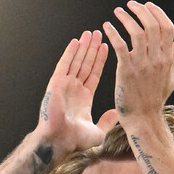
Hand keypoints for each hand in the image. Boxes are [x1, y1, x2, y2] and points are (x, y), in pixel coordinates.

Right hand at [37, 30, 118, 155]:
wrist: (60, 141)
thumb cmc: (76, 140)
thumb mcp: (98, 131)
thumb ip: (107, 121)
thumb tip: (117, 113)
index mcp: (84, 99)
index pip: (94, 74)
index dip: (100, 61)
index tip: (106, 47)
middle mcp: (74, 90)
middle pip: (86, 64)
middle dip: (92, 49)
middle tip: (99, 33)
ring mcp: (65, 85)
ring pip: (77, 61)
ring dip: (84, 47)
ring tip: (91, 33)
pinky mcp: (57, 83)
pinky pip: (65, 64)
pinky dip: (70, 52)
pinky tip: (77, 40)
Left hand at [103, 1, 173, 120]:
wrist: (143, 120)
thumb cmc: (155, 102)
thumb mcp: (170, 80)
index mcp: (167, 59)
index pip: (167, 27)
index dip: (157, 13)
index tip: (147, 6)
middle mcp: (157, 59)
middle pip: (152, 25)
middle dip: (141, 10)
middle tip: (130, 5)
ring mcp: (142, 65)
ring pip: (136, 32)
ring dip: (126, 18)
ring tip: (117, 11)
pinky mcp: (127, 71)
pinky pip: (120, 45)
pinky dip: (113, 32)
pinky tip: (106, 26)